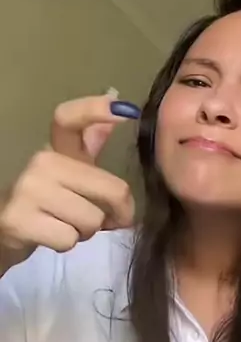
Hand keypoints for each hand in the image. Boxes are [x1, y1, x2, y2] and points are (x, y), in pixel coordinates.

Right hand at [0, 94, 137, 267]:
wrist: (1, 231)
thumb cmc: (46, 204)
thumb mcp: (70, 173)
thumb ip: (91, 144)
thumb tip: (114, 97)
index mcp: (56, 149)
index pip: (70, 119)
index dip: (96, 109)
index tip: (128, 110)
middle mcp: (41, 162)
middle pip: (111, 189)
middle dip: (116, 213)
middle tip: (104, 220)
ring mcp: (28, 189)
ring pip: (92, 219)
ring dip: (87, 232)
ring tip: (68, 226)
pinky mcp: (18, 220)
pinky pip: (69, 238)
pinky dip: (68, 244)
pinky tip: (52, 237)